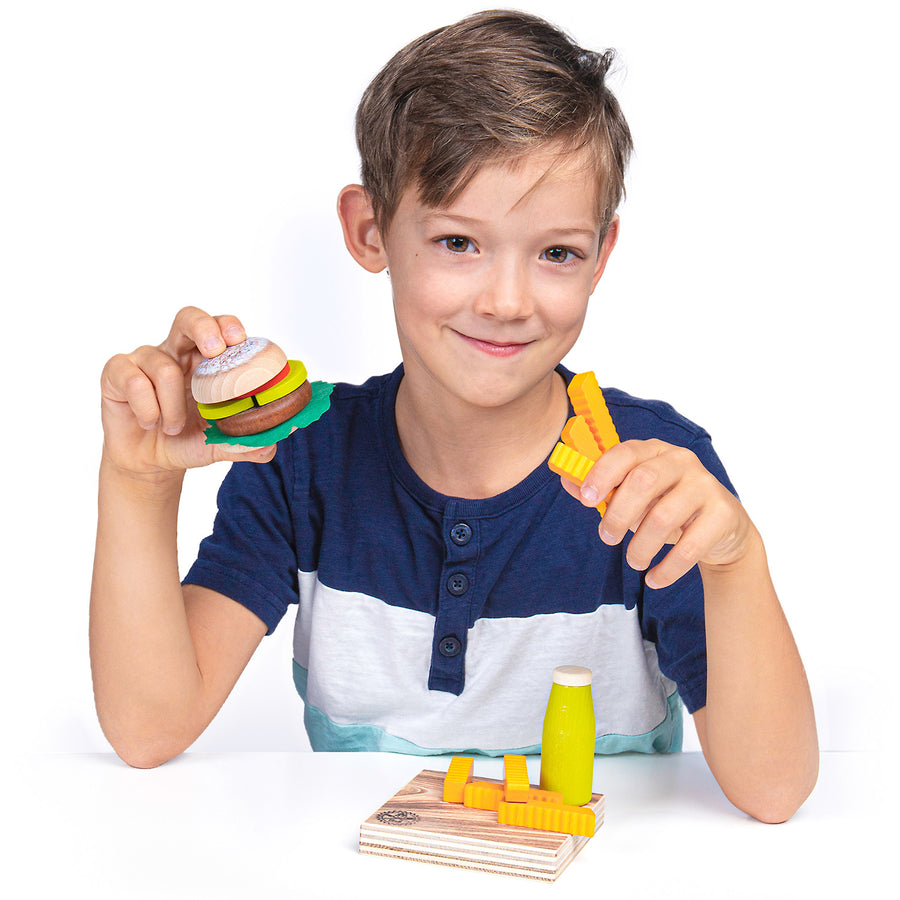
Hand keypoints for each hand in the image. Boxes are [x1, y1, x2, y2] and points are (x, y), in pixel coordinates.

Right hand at [100, 306, 276, 476]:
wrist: (150, 462)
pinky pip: (134, 381)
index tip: (238, 339)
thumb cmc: (187, 441)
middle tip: (213, 350)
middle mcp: (176, 352)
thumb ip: (246, 443)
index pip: (219, 327)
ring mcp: (145, 359)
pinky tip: (150, 422)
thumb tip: (270, 445)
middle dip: (204, 328)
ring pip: (163, 367)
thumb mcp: (220, 445)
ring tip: (172, 426)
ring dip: (172, 406)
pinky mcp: (117, 372)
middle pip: (188, 317)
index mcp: (205, 361)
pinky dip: (147, 408)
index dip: (228, 325)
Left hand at [562, 439, 752, 588]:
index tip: (586, 500)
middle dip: (618, 515)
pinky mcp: (724, 514)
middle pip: (643, 482)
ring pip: (663, 518)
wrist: (722, 529)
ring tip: (634, 561)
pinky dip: (666, 569)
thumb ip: (603, 489)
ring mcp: (706, 485)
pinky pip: (689, 547)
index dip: (602, 474)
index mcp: (655, 450)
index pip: (625, 453)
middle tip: (606, 538)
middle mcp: (682, 461)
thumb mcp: (634, 497)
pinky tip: (654, 579)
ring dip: (641, 547)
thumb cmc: (667, 507)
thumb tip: (567, 479)